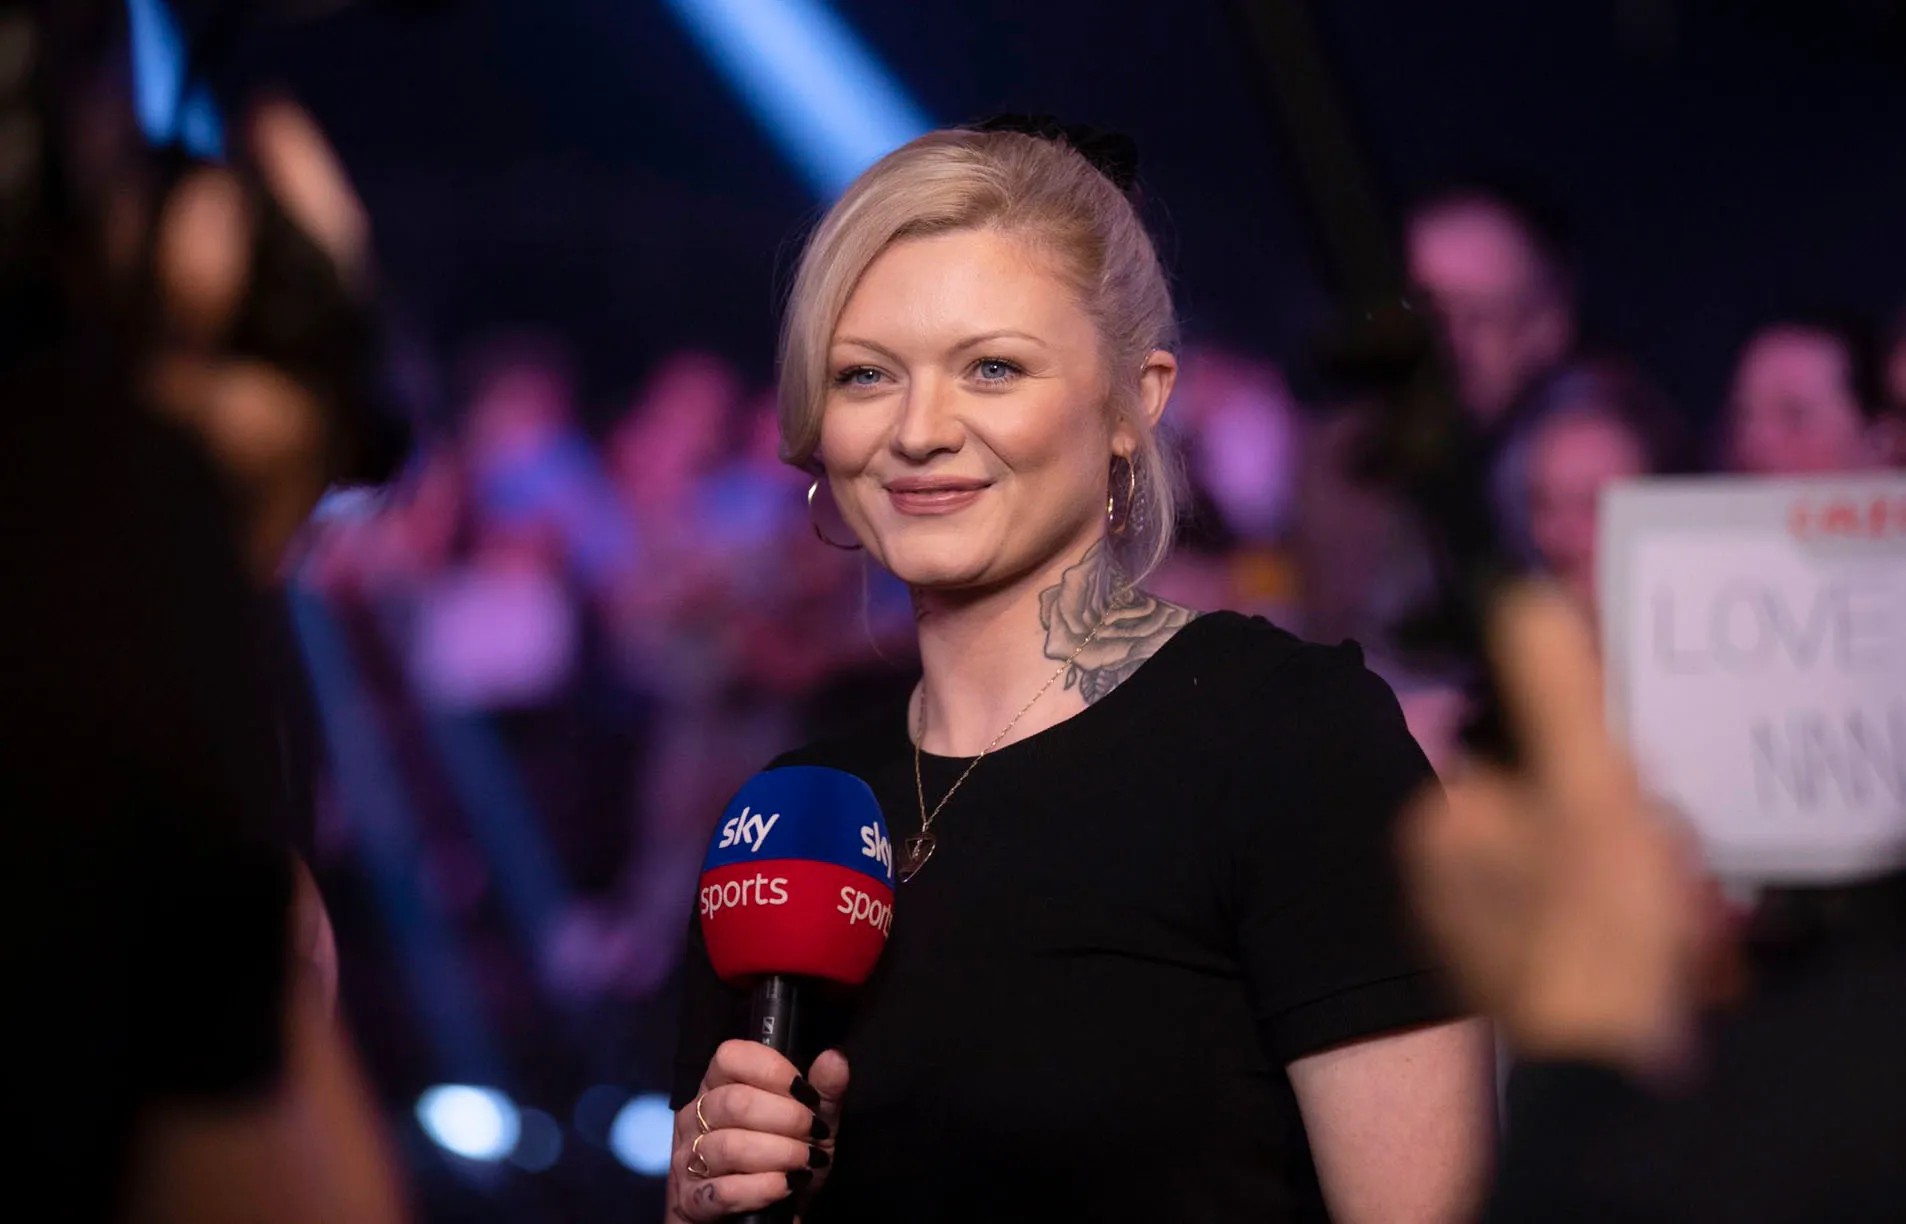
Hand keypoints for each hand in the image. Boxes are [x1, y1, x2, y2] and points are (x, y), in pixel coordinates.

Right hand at [668, 1042, 847, 1221]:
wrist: (769, 1218)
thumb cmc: (784, 1162)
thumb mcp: (812, 1126)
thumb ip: (824, 1092)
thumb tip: (835, 1058)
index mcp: (719, 1087)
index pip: (730, 1057)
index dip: (772, 1070)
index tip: (806, 1093)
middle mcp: (696, 1117)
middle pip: (734, 1102)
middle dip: (785, 1118)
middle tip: (813, 1134)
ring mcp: (688, 1159)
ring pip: (729, 1146)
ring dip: (779, 1155)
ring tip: (805, 1164)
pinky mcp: (691, 1201)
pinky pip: (723, 1191)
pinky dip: (762, 1188)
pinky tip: (785, 1186)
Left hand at [1400, 584, 1717, 1076]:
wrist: (1606, 1066)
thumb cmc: (1597, 923)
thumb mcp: (1588, 789)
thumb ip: (1554, 695)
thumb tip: (1519, 600)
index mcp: (1434, 824)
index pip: (1524, 763)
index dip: (1591, 780)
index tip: (1623, 816)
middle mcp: (1428, 877)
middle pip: (1541, 816)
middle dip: (1605, 834)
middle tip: (1641, 874)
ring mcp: (1460, 934)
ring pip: (1558, 868)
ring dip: (1613, 879)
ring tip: (1643, 916)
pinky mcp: (1499, 979)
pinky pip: (1560, 923)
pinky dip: (1600, 926)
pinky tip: (1629, 950)